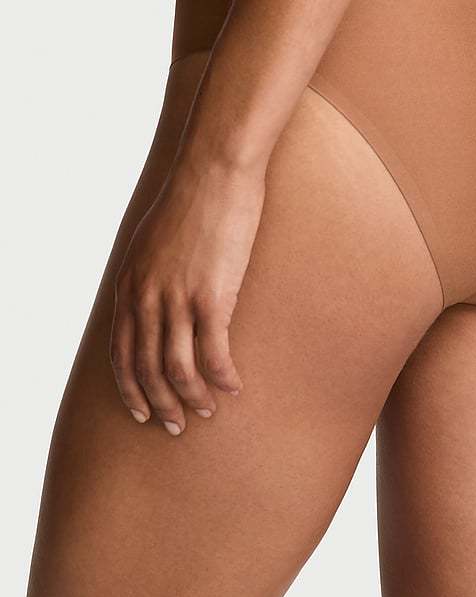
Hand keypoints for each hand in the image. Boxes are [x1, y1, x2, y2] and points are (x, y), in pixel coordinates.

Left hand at [110, 157, 264, 434]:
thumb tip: (157, 290)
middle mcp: (146, 297)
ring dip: (191, 398)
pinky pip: (214, 353)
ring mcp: (177, 299)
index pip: (120, 352)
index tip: (142, 409)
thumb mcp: (152, 238)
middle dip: (158, 404)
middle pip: (144, 368)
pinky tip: (234, 387)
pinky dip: (221, 378)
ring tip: (206, 412)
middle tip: (175, 426)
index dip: (130, 387)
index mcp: (129, 284)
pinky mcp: (211, 297)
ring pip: (176, 368)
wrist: (215, 170)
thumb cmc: (192, 197)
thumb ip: (149, 270)